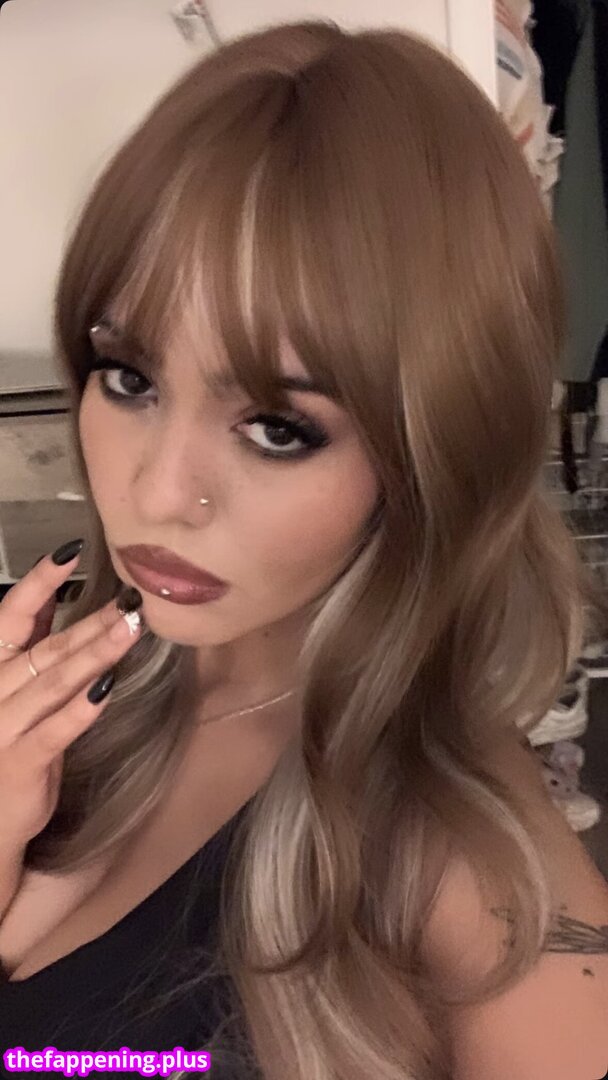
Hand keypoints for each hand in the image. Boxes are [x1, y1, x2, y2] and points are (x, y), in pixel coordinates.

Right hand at [0, 544, 142, 847]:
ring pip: (54, 681)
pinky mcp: (22, 762)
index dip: (39, 582)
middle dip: (91, 619)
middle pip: (46, 646)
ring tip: (131, 628)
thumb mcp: (8, 688)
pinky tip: (107, 689)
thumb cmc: (3, 745)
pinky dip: (81, 708)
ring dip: (95, 653)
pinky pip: (56, 730)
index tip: (68, 551)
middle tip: (132, 598)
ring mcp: (3, 727)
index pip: (13, 615)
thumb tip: (50, 599)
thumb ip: (26, 647)